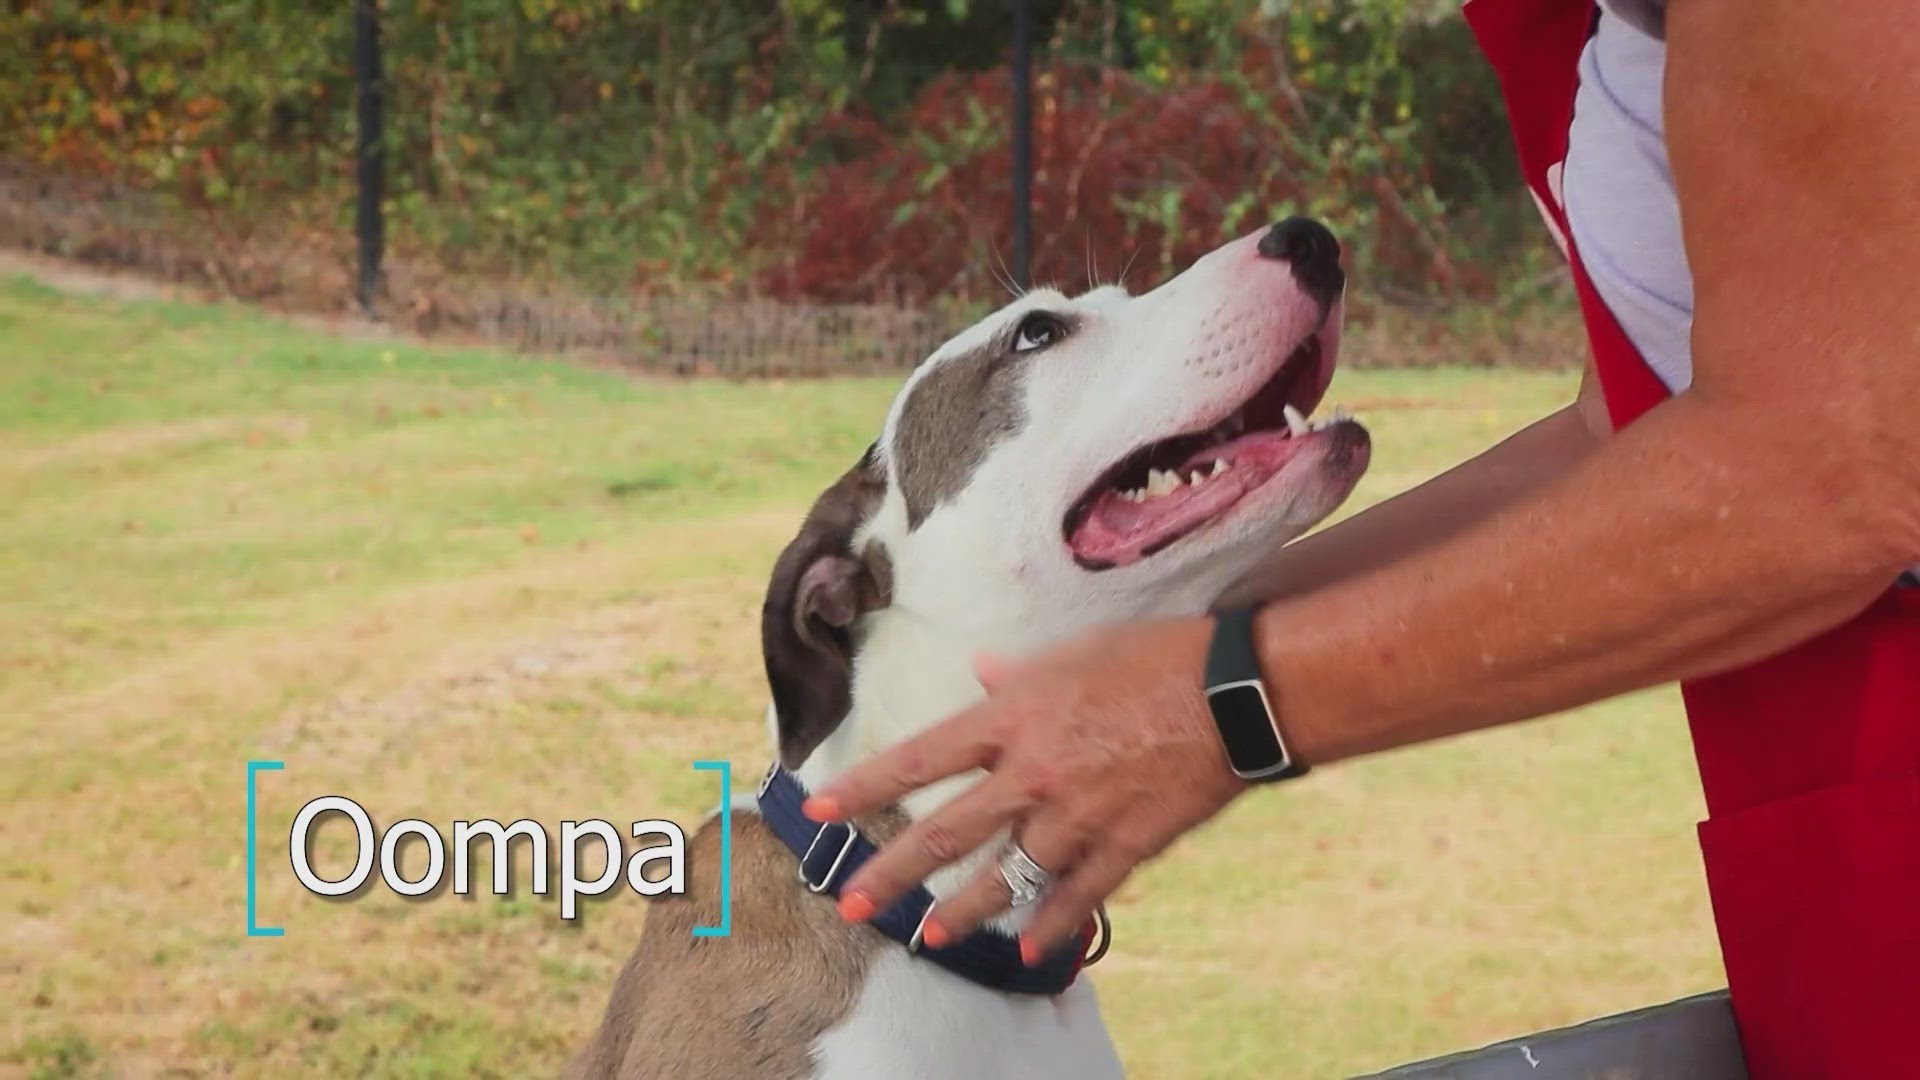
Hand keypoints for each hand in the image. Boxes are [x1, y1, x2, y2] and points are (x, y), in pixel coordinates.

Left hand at [801, 615, 1249, 961]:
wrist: (1234, 691)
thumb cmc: (1154, 656)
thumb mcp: (1075, 649)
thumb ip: (1019, 673)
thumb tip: (982, 673)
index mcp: (1013, 717)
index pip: (919, 759)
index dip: (864, 788)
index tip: (820, 810)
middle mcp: (1032, 774)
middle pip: (946, 833)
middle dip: (892, 873)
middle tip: (852, 904)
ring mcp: (1076, 817)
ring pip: (1005, 878)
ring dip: (963, 913)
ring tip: (931, 937)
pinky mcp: (1124, 845)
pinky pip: (1078, 896)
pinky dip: (1055, 926)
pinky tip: (1034, 950)